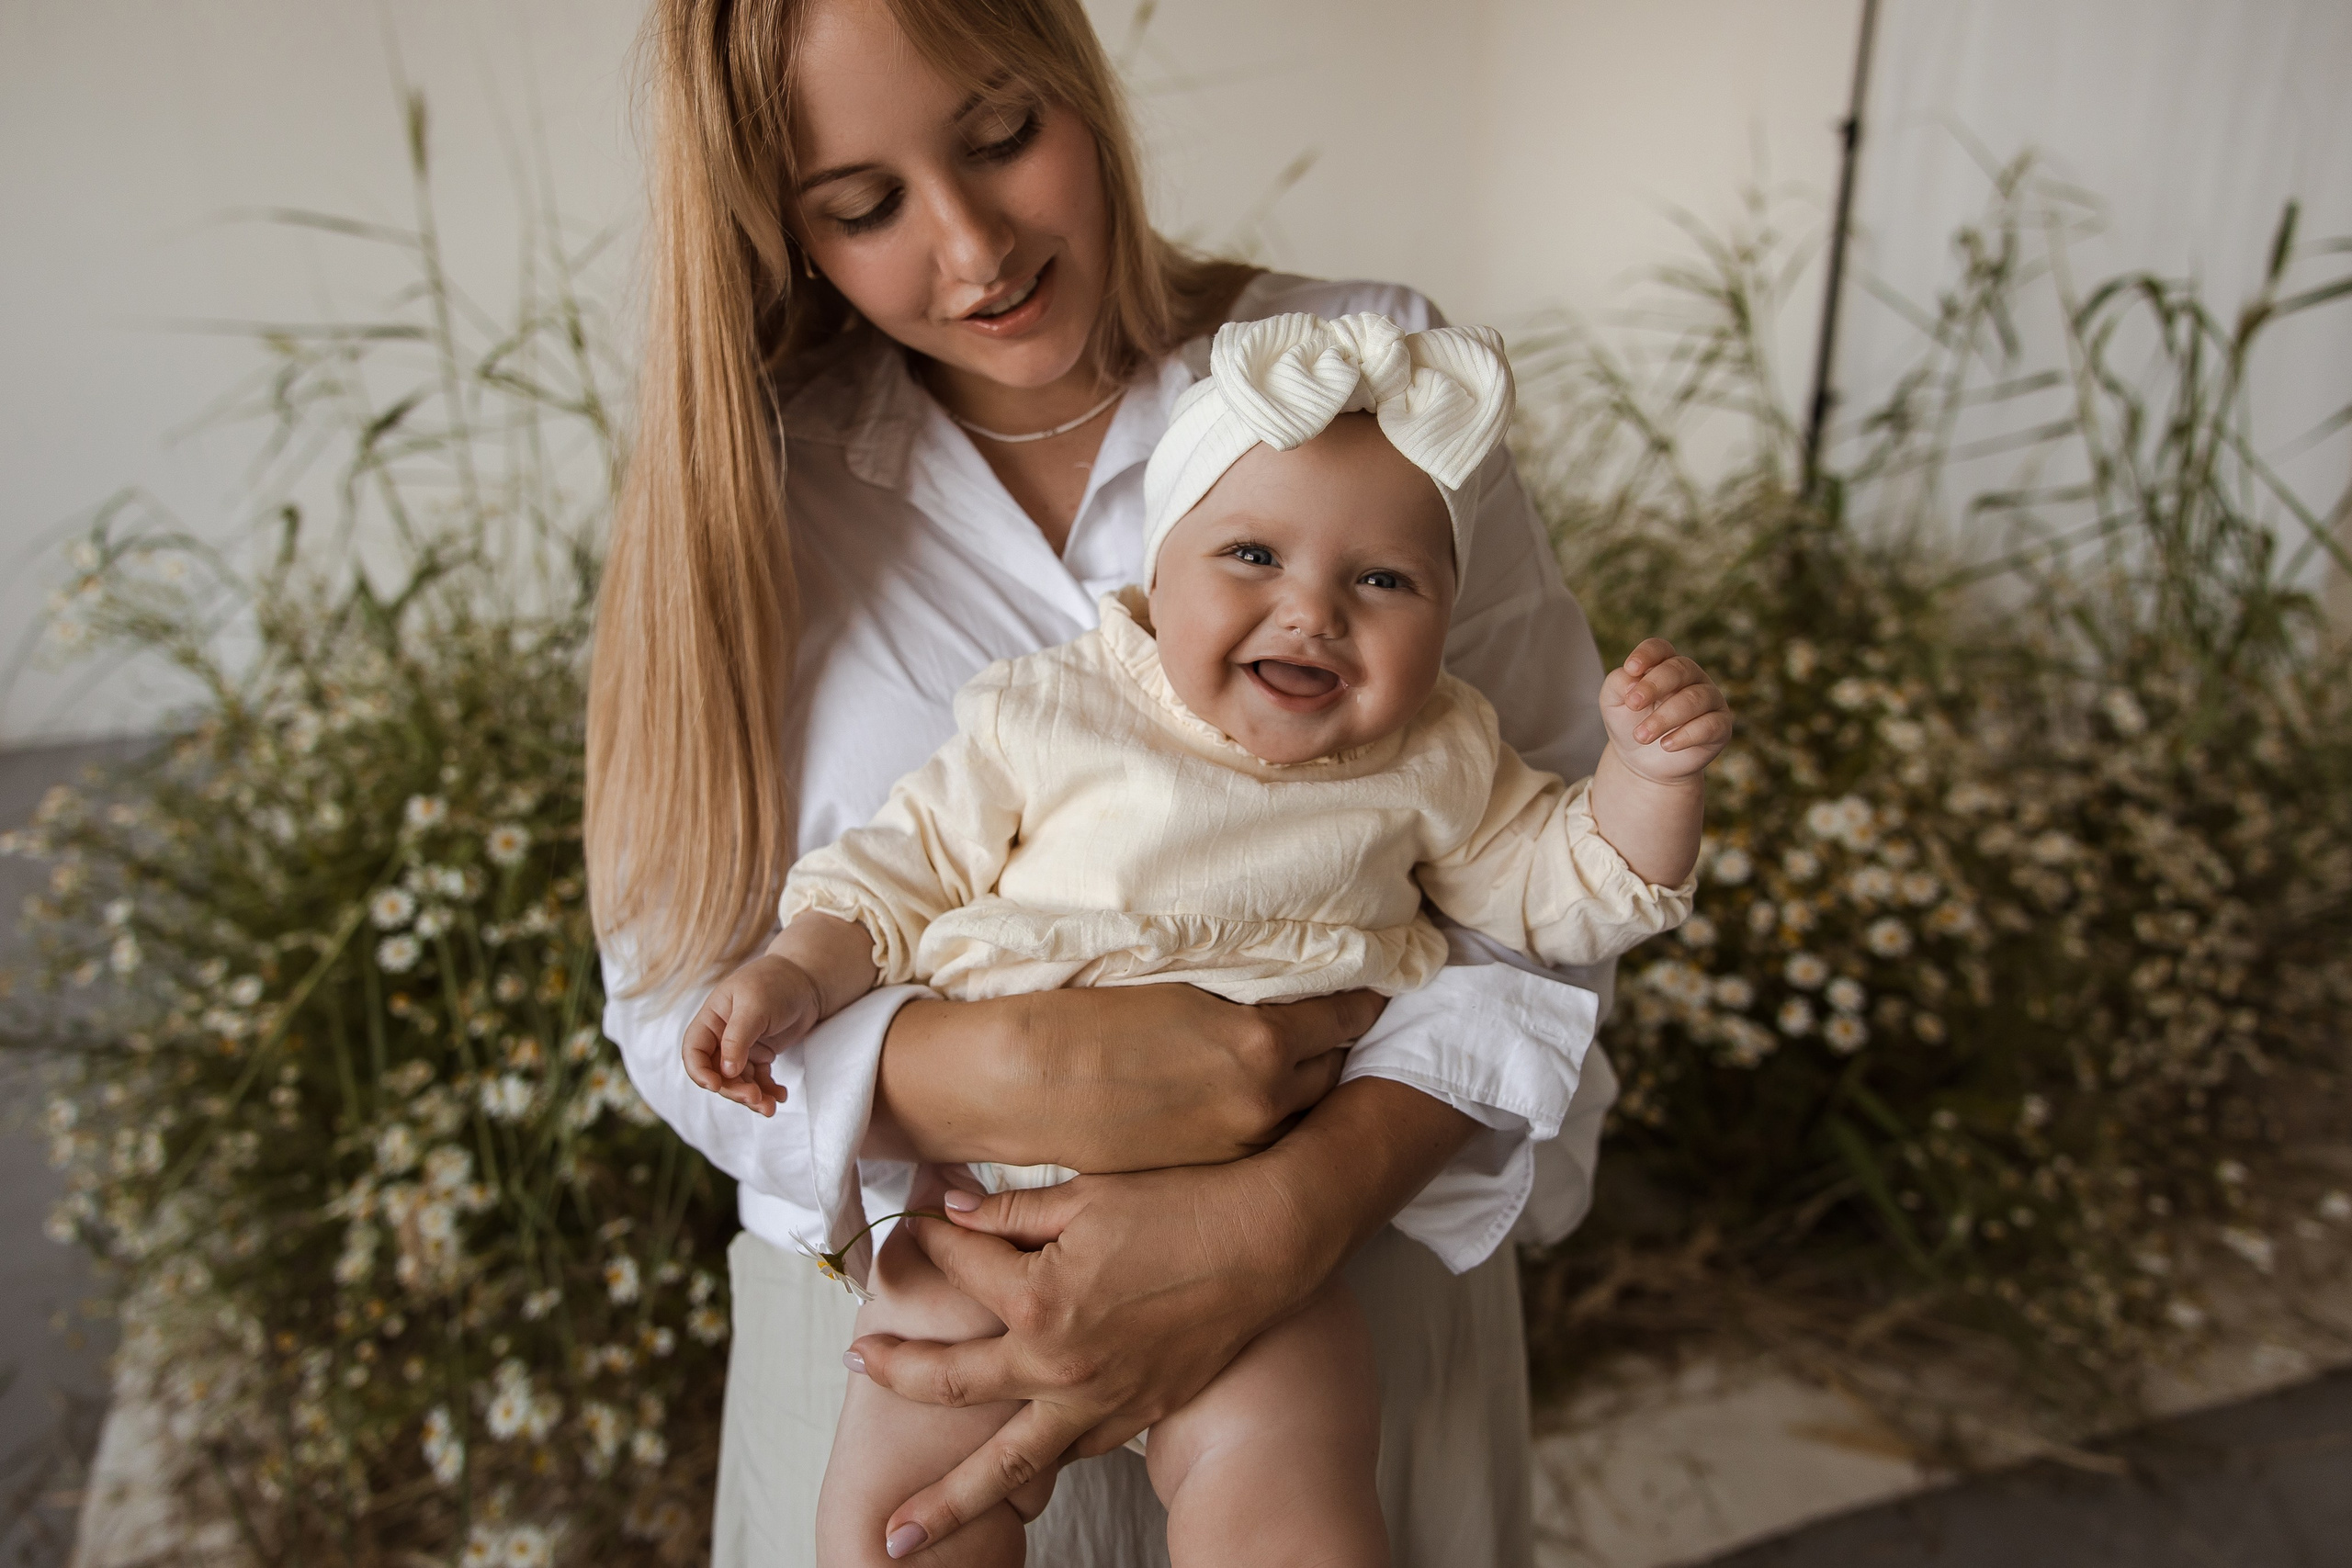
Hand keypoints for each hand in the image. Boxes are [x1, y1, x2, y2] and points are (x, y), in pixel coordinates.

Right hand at [679, 956, 820, 1116]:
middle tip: (755, 1097)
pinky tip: (780, 1095)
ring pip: (738, 1081)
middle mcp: (722, 1036)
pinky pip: (758, 1080)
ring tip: (770, 1106)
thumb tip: (726, 1072)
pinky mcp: (760, 1055)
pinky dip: (767, 1090)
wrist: (807, 979)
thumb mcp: (755, 1006)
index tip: (715, 1086)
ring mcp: (741, 1048)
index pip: (694, 1051)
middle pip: (717, 1073)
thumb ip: (738, 1038)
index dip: (699, 1072)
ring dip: (752, 1096)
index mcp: (712, 1019)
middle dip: (733, 1089)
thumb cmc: (776, 983)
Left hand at [849, 1077, 1474, 1556]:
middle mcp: (1059, 1363)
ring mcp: (1100, 1399)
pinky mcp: (1138, 1413)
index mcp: (1039, 1299)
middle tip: (848, 1376)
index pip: (959, 1268)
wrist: (1270, 1241)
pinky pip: (1074, 1449)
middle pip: (953, 1385)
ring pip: (1011, 1464)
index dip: (933, 1237)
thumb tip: (952, 1209)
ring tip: (903, 1536)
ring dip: (954, 1499)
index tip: (917, 1218)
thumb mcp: (1087, 1194)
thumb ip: (1011, 1212)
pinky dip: (1038, 1467)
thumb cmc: (1182, 1206)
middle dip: (895, 1381)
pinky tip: (1018, 1477)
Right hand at [867, 986, 1382, 1167]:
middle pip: (1334, 1069)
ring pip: (1302, 1112)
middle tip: (1340, 1020)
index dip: (1363, 998)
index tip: (1377, 984)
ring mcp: (1238, 1144)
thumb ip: (1246, 997)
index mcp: (1261, 1041)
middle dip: (1339, 1043)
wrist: (1020, 1082)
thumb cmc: (1086, 1016)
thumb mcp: (1182, 986)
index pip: (1346, 1016)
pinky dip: (1267, 1119)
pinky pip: (1261, 1140)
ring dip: (1305, 1086)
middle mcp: (1263, 1100)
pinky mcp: (1208, 1172)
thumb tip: (1288, 992)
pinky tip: (1250, 1102)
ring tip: (1298, 1062)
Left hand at [1599, 636, 1731, 783]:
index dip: (1647, 654)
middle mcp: (1691, 677)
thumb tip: (1632, 678)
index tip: (1630, 669)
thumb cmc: (1629, 723)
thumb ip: (1617, 683)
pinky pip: (1710, 725)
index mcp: (1664, 664)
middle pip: (1679, 669)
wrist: (1642, 762)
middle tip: (1633, 704)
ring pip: (1694, 698)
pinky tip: (1666, 745)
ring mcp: (1709, 699)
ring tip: (1641, 736)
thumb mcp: (1613, 702)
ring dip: (1664, 717)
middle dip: (1653, 686)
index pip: (1660, 648)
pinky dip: (1686, 735)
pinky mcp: (1720, 725)